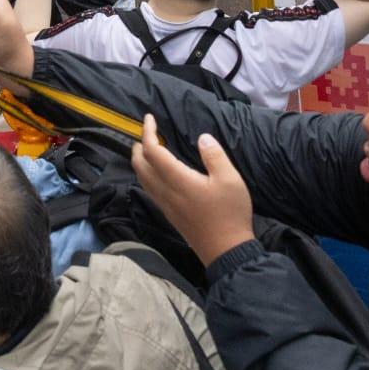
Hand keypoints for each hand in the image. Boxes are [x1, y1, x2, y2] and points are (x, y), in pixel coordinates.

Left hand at [131, 114, 254, 267]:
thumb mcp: (230, 180)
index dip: (148, 132)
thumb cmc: (229, 213)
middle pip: (140, 166)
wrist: (226, 251)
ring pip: (142, 179)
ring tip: (148, 149)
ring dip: (140, 161)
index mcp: (178, 180)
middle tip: (147, 132)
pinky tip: (157, 174)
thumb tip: (202, 138)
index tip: (150, 118)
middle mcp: (165, 192)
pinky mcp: (169, 215)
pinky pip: (149, 190)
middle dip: (138, 146)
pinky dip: (146, 175)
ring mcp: (165, 205)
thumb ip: (214, 156)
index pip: (153, 152)